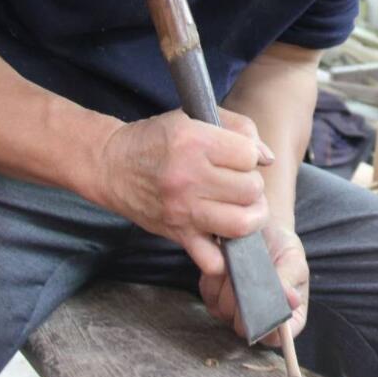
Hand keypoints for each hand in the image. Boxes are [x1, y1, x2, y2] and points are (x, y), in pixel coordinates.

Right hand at [95, 107, 273, 274]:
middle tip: (239, 183)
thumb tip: (267, 158)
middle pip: (251, 190)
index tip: (237, 158)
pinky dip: (224, 253)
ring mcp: (182, 210)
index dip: (250, 156)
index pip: (249, 156)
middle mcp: (188, 177)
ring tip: (240, 207)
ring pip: (242, 224)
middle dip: (252, 185)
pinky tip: (222, 234)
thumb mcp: (194, 117)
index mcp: (194, 142)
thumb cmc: (156, 139)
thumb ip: (239, 128)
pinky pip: (212, 259)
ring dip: (249, 217)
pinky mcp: (176, 234)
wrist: (111, 165)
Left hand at [199, 223, 308, 344]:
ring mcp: (233, 313)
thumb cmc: (283, 246)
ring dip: (230, 284)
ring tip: (241, 261)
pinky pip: (210, 295)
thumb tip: (292, 301)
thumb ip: (289, 280)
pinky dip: (216, 278)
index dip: (266, 325)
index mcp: (286, 318)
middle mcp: (258, 322)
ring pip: (224, 311)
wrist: (259, 227)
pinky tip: (228, 262)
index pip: (275, 338)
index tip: (263, 300)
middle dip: (245, 300)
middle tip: (251, 272)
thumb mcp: (293, 259)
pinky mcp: (213, 299)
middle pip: (243, 328)